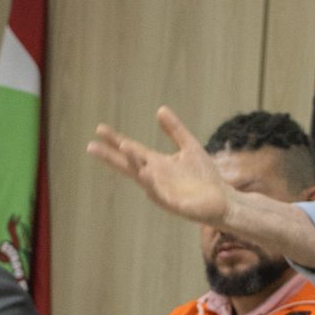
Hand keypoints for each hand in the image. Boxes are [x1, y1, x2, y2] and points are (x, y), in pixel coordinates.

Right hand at [87, 107, 228, 224]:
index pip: (132, 150)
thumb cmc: (205, 177)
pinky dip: (152, 185)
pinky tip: (146, 173)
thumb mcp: (189, 147)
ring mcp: (163, 191)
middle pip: (129, 164)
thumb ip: (175, 130)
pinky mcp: (175, 204)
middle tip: (91, 146)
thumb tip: (160, 109)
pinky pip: (160, 194)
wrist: (224, 201)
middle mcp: (155, 177)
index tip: (99, 129)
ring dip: (133, 163)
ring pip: (143, 177)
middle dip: (111, 155)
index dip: (115, 140)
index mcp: (157, 164)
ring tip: (124, 147)